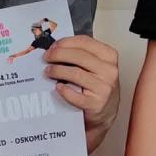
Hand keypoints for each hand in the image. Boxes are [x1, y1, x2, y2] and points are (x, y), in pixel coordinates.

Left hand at [43, 35, 119, 151]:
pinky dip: (64, 91)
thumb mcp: (95, 66)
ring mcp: (104, 88)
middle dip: (58, 54)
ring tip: (48, 71)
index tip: (53, 46)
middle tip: (46, 57)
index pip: (85, 42)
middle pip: (79, 56)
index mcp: (109, 57)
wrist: (104, 113)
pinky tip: (57, 87)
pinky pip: (75, 95)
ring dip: (57, 70)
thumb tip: (55, 48)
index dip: (66, 42)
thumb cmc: (97, 87)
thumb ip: (80, 55)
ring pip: (76, 73)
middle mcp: (109, 71)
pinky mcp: (96, 104)